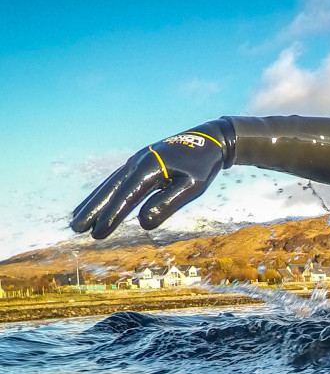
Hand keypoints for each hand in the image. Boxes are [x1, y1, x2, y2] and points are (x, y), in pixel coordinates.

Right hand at [70, 121, 231, 238]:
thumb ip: (168, 203)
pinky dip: (105, 192)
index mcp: (151, 167)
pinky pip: (118, 179)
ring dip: (94, 201)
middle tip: (76, 228)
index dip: (113, 216)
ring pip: (110, 183)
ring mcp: (137, 160)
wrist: (209, 140)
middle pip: (111, 188)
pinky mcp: (139, 162)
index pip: (128, 196)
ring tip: (77, 219)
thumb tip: (143, 223)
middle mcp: (138, 161)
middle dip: (94, 209)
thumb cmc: (203, 165)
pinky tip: (98, 202)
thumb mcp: (193, 186)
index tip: (99, 233)